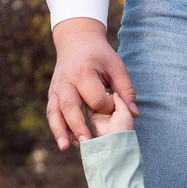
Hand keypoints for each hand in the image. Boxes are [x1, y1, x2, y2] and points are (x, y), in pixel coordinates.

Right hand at [48, 17, 135, 149]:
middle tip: (88, 143)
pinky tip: (65, 142)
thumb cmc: (100, 55)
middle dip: (78, 126)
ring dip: (60, 131)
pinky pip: (52, 112)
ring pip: (55, 111)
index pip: (95, 97)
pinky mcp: (53, 93)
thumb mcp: (116, 66)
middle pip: (70, 106)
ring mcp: (56, 87)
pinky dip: (57, 127)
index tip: (113, 104)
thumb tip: (134, 114)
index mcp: (84, 72)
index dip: (106, 105)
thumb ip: (125, 90)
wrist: (76, 40)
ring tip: (65, 148)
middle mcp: (66, 80)